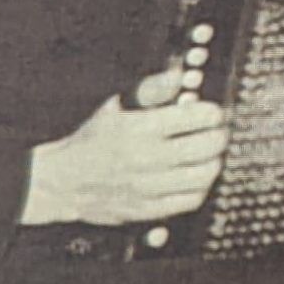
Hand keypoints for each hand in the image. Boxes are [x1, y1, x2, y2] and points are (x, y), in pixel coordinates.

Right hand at [22, 60, 226, 226]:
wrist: (64, 181)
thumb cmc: (93, 140)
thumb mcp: (117, 106)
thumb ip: (153, 89)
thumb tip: (179, 74)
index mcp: (140, 128)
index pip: (199, 117)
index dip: (213, 113)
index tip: (213, 112)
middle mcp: (147, 158)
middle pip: (209, 146)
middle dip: (219, 135)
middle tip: (216, 132)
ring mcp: (150, 187)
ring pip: (205, 174)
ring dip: (213, 161)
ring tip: (207, 154)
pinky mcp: (150, 209)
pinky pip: (192, 200)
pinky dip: (201, 187)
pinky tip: (195, 176)